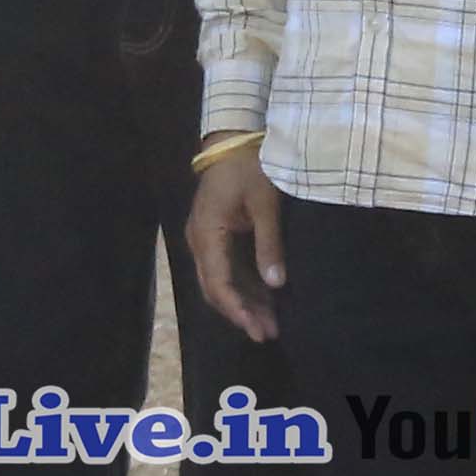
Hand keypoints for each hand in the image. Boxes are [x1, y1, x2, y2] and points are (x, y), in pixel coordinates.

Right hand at [184, 150, 284, 343]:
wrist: (232, 140)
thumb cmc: (249, 167)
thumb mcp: (265, 203)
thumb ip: (269, 244)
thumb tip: (275, 284)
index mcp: (207, 233)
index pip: (218, 282)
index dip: (237, 309)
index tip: (256, 329)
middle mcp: (199, 242)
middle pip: (215, 288)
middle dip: (241, 314)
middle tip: (267, 334)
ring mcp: (204, 240)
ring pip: (220, 282)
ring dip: (243, 304)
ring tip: (270, 325)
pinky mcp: (215, 237)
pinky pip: (226, 270)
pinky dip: (244, 287)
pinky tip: (265, 301)